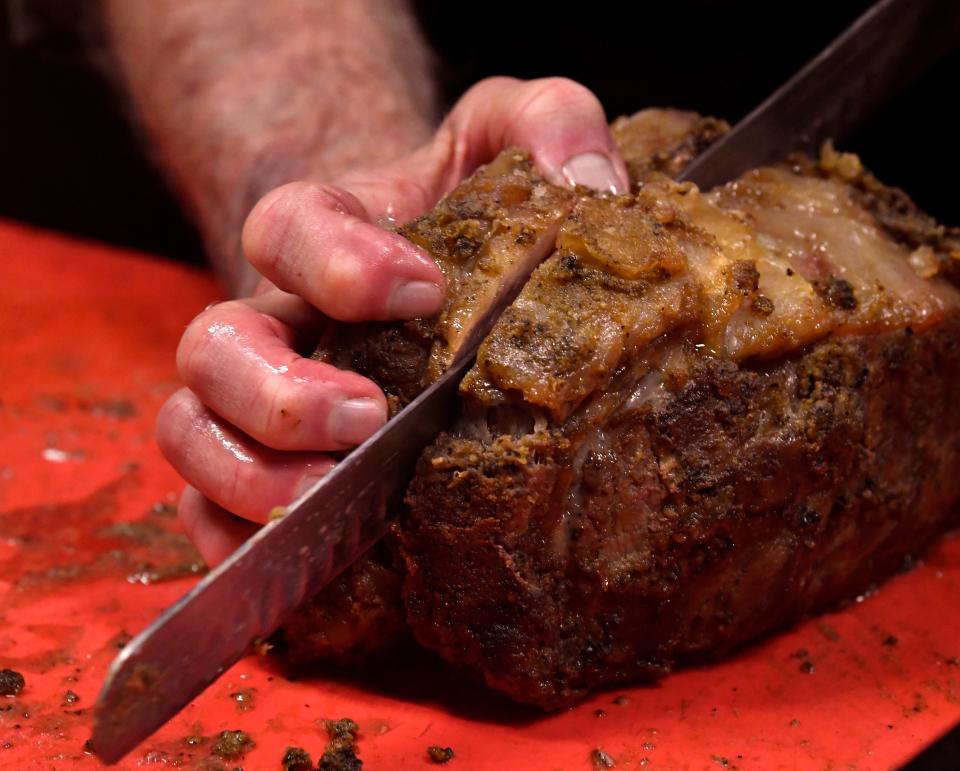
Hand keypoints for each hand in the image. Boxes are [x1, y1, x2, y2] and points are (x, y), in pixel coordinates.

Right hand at [156, 77, 628, 565]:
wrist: (421, 276)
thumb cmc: (461, 216)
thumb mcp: (506, 143)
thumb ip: (549, 125)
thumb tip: (592, 187)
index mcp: (320, 235)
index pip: (287, 227)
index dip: (336, 262)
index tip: (420, 291)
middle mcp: (275, 319)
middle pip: (212, 347)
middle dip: (279, 392)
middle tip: (368, 418)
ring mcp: (257, 398)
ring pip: (191, 432)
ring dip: (246, 476)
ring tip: (331, 503)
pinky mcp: (265, 465)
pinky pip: (207, 510)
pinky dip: (235, 542)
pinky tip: (307, 566)